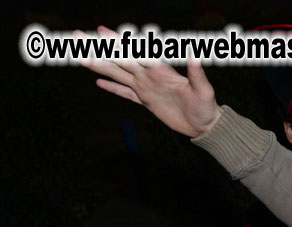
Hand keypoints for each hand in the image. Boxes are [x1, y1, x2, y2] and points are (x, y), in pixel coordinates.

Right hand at [79, 27, 221, 136]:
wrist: (206, 125)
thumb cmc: (207, 107)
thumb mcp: (203, 90)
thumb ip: (197, 73)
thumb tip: (195, 55)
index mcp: (159, 70)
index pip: (135, 52)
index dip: (119, 42)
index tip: (102, 30)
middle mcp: (149, 76)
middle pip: (119, 59)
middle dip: (100, 48)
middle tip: (79, 35)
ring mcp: (146, 88)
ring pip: (117, 74)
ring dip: (99, 65)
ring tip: (80, 56)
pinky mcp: (147, 102)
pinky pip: (126, 94)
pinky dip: (113, 88)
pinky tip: (98, 82)